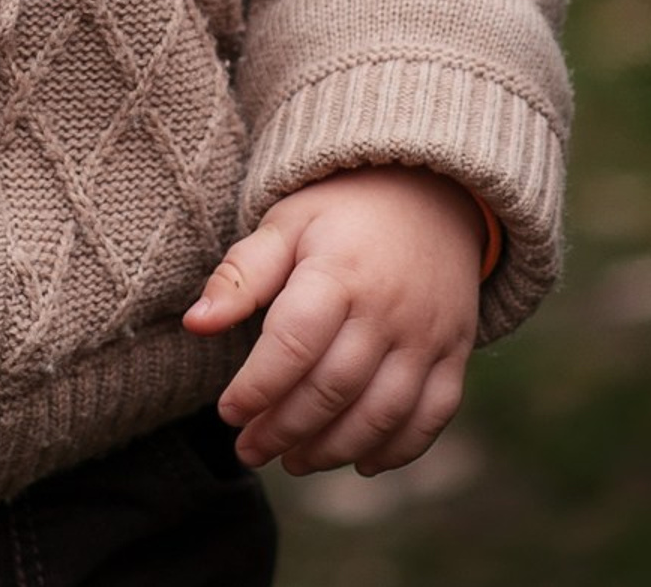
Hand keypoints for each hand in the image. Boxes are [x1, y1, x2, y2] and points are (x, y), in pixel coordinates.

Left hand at [182, 165, 481, 477]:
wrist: (429, 190)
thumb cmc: (342, 212)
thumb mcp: (286, 223)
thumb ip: (241, 274)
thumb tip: (196, 323)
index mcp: (338, 272)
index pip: (293, 345)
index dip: (256, 388)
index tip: (226, 412)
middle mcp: (388, 308)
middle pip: (332, 389)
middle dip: (283, 430)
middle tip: (249, 448)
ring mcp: (427, 334)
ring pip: (380, 413)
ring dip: (333, 449)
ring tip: (294, 460)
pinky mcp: (455, 351)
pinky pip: (432, 415)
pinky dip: (398, 449)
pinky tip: (360, 461)